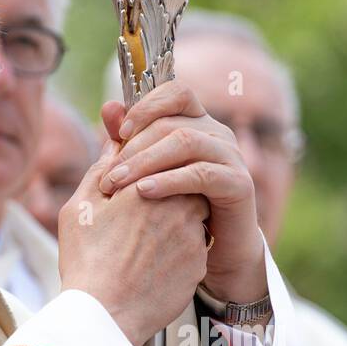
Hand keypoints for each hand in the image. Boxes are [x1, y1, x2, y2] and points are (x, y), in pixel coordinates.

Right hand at [58, 137, 208, 345]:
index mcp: (149, 184)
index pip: (165, 157)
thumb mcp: (82, 206)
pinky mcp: (199, 264)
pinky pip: (194, 246)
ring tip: (144, 238)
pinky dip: (178, 249)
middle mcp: (180, 205)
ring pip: (192, 214)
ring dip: (175, 219)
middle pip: (182, 183)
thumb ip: (104, 166)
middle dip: (166, 190)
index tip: (132, 180)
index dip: (149, 165)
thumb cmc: (87, 258)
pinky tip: (152, 263)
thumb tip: (115, 134)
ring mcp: (194, 236)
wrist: (106, 316)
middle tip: (139, 210)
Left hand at [96, 80, 266, 304]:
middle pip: (171, 123)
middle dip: (133, 147)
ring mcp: (231, 157)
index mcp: (197, 123)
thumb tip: (108, 108)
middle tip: (106, 175)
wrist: (215, 252)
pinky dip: (169, 181)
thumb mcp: (150, 172)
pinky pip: (201, 174)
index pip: (175, 93)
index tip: (119, 133)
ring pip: (185, 142)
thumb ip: (130, 140)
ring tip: (117, 184)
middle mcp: (217, 134)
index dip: (146, 106)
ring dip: (145, 162)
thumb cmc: (177, 209)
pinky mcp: (239, 184)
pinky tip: (143, 192)